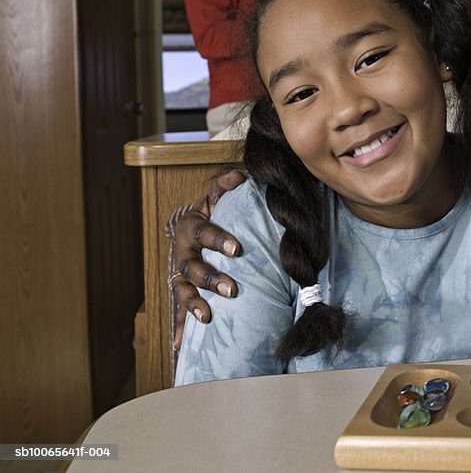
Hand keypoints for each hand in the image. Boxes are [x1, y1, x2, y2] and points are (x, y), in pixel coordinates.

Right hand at [169, 169, 245, 347]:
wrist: (189, 226)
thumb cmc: (211, 211)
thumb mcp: (215, 196)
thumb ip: (226, 185)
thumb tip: (240, 174)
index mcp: (190, 227)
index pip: (205, 234)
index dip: (219, 240)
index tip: (238, 248)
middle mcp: (181, 252)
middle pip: (193, 268)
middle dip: (211, 279)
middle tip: (231, 289)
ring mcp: (179, 274)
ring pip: (184, 290)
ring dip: (194, 305)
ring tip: (207, 317)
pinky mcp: (181, 290)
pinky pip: (179, 311)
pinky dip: (180, 328)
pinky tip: (180, 347)